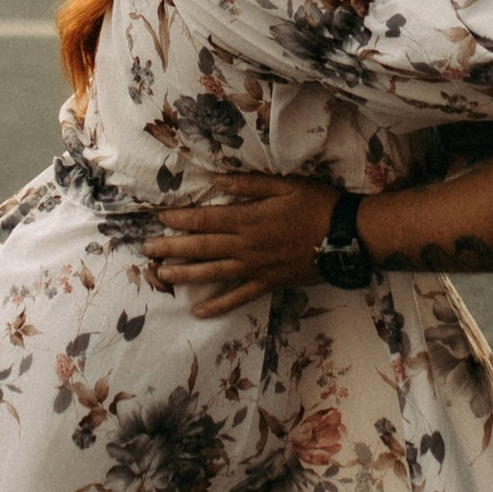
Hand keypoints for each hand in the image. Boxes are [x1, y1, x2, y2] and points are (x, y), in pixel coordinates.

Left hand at [147, 174, 334, 317]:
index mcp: (248, 219)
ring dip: (185, 275)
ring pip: (213, 273)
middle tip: (146, 250)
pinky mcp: (268, 283)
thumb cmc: (317, 205)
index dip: (180, 219)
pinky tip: (198, 311)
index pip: (205, 219)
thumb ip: (249, 184)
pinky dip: (218, 305)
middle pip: (202, 247)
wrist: (346, 236)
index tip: (159, 218)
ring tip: (161, 276)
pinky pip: (238, 297)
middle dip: (172, 248)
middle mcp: (246, 246)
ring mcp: (256, 268)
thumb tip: (216, 180)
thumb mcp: (285, 185)